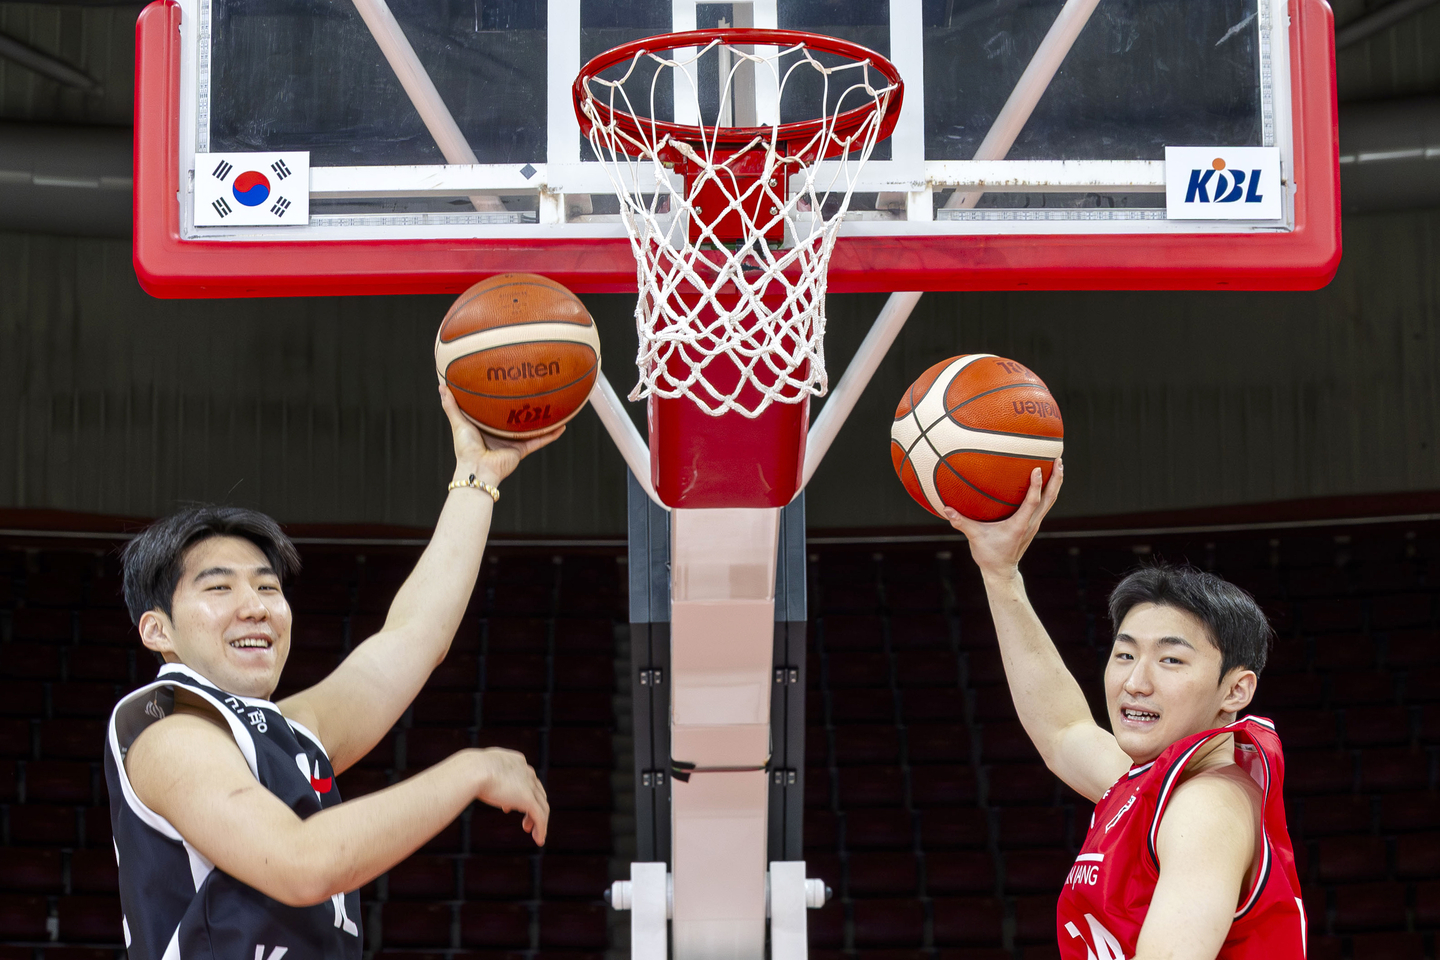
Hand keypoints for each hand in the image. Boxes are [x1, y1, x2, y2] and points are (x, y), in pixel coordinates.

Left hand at [438, 381, 564, 485]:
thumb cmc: (465, 448)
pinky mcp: (522, 449)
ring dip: (543, 419)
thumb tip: (441, 386)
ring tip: (555, 405)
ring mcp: (514, 441)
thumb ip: (451, 405)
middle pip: (517, 417)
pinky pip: (540, 440)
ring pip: (532, 428)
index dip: (503, 398)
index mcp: (487, 426)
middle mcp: (502, 433)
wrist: (477, 468)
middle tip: (534, 389)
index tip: (510, 383)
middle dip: (526, 406)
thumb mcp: (458, 422)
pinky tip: (562, 425)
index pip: (497, 410)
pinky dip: (551, 434)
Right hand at [471, 748, 548, 845]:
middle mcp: (527, 771)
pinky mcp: (528, 799)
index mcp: (517, 762)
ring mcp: (529, 785)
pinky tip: (539, 840)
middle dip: (533, 808)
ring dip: (540, 822)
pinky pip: (540, 817)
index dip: (521, 794)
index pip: (526, 780)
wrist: (474, 770)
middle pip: (538, 793)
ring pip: (542, 807)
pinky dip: (542, 829)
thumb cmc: (470, 770)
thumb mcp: (480, 770)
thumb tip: (482, 784)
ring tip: (533, 833)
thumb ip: (485, 777)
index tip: (508, 807)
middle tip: (525, 823)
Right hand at [942, 459, 1062, 580]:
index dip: (1036, 486)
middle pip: (1049, 498)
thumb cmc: (989, 555)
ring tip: (1058, 464)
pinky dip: (1048, 490)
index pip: (1032, 502)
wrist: (1001, 571)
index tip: (1038, 469)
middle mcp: (1031, 523)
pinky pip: (1045, 504)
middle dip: (1056, 479)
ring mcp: (1034, 524)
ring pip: (1050, 501)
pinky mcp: (1033, 524)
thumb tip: (946, 508)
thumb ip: (961, 523)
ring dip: (1056, 483)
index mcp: (1019, 525)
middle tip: (1059, 459)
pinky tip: (1046, 480)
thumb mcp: (974, 538)